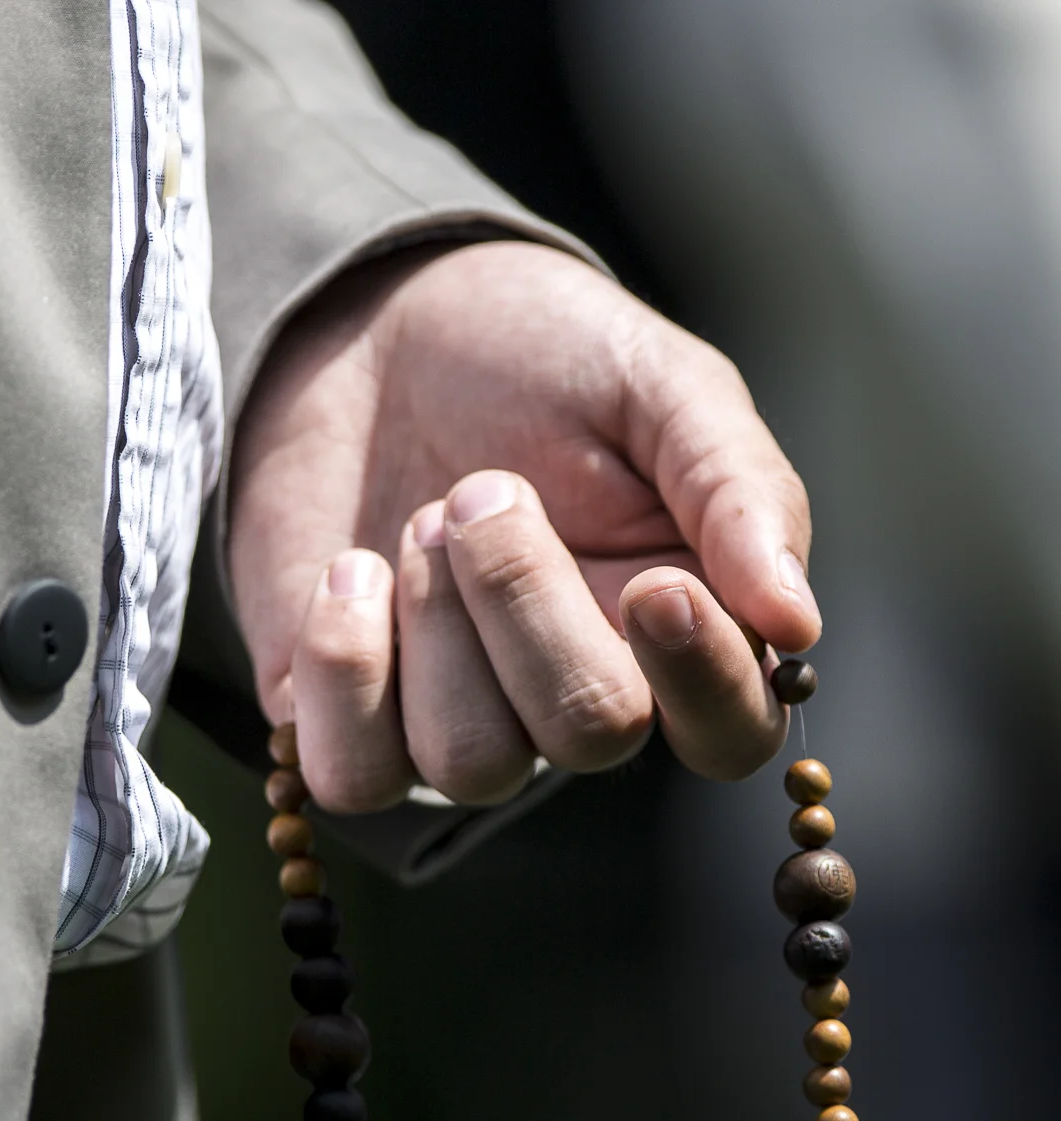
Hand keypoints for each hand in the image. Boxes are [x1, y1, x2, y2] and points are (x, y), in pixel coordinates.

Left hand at [228, 239, 816, 810]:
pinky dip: (344, 668)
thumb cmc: (541, 358)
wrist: (374, 329)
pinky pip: (353, 772)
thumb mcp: (660, 386)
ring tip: (420, 521)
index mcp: (677, 628)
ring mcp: (459, 721)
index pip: (729, 733)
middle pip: (589, 736)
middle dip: (527, 603)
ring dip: (435, 625)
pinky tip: (350, 573)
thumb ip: (736, 489)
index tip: (656, 587)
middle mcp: (572, 694)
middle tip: (482, 491)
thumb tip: (794, 620)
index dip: (703, 682)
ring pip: (468, 764)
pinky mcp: (350, 725)